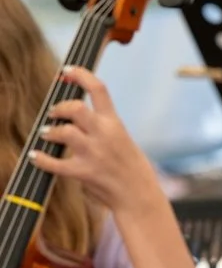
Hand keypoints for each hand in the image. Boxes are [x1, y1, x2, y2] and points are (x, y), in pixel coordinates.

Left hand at [31, 66, 159, 215]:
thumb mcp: (123, 141)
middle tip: (54, 113)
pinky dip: (41, 159)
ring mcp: (94, 154)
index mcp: (115, 124)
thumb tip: (76, 121)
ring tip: (47, 134)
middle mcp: (104, 136)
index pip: (99, 89)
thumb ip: (102, 128)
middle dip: (60, 108)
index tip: (67, 71)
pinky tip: (36, 156)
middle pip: (76, 108)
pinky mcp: (84, 173)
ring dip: (50, 132)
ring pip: (63, 132)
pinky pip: (55, 163)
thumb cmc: (133, 170)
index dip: (80, 75)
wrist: (140, 197)